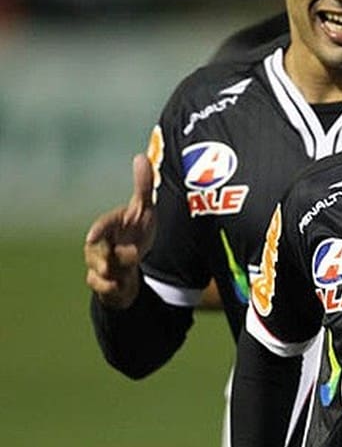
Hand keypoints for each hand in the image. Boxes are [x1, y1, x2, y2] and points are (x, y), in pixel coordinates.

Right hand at [84, 154, 156, 308]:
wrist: (133, 261)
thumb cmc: (135, 230)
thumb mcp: (143, 210)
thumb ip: (143, 186)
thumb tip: (141, 157)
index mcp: (108, 227)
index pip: (102, 226)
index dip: (98, 230)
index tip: (93, 235)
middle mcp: (99, 246)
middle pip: (99, 253)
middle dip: (111, 258)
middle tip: (131, 257)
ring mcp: (99, 265)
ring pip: (99, 272)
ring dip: (114, 275)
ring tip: (126, 275)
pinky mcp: (102, 283)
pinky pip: (102, 288)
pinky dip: (112, 289)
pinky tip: (123, 287)